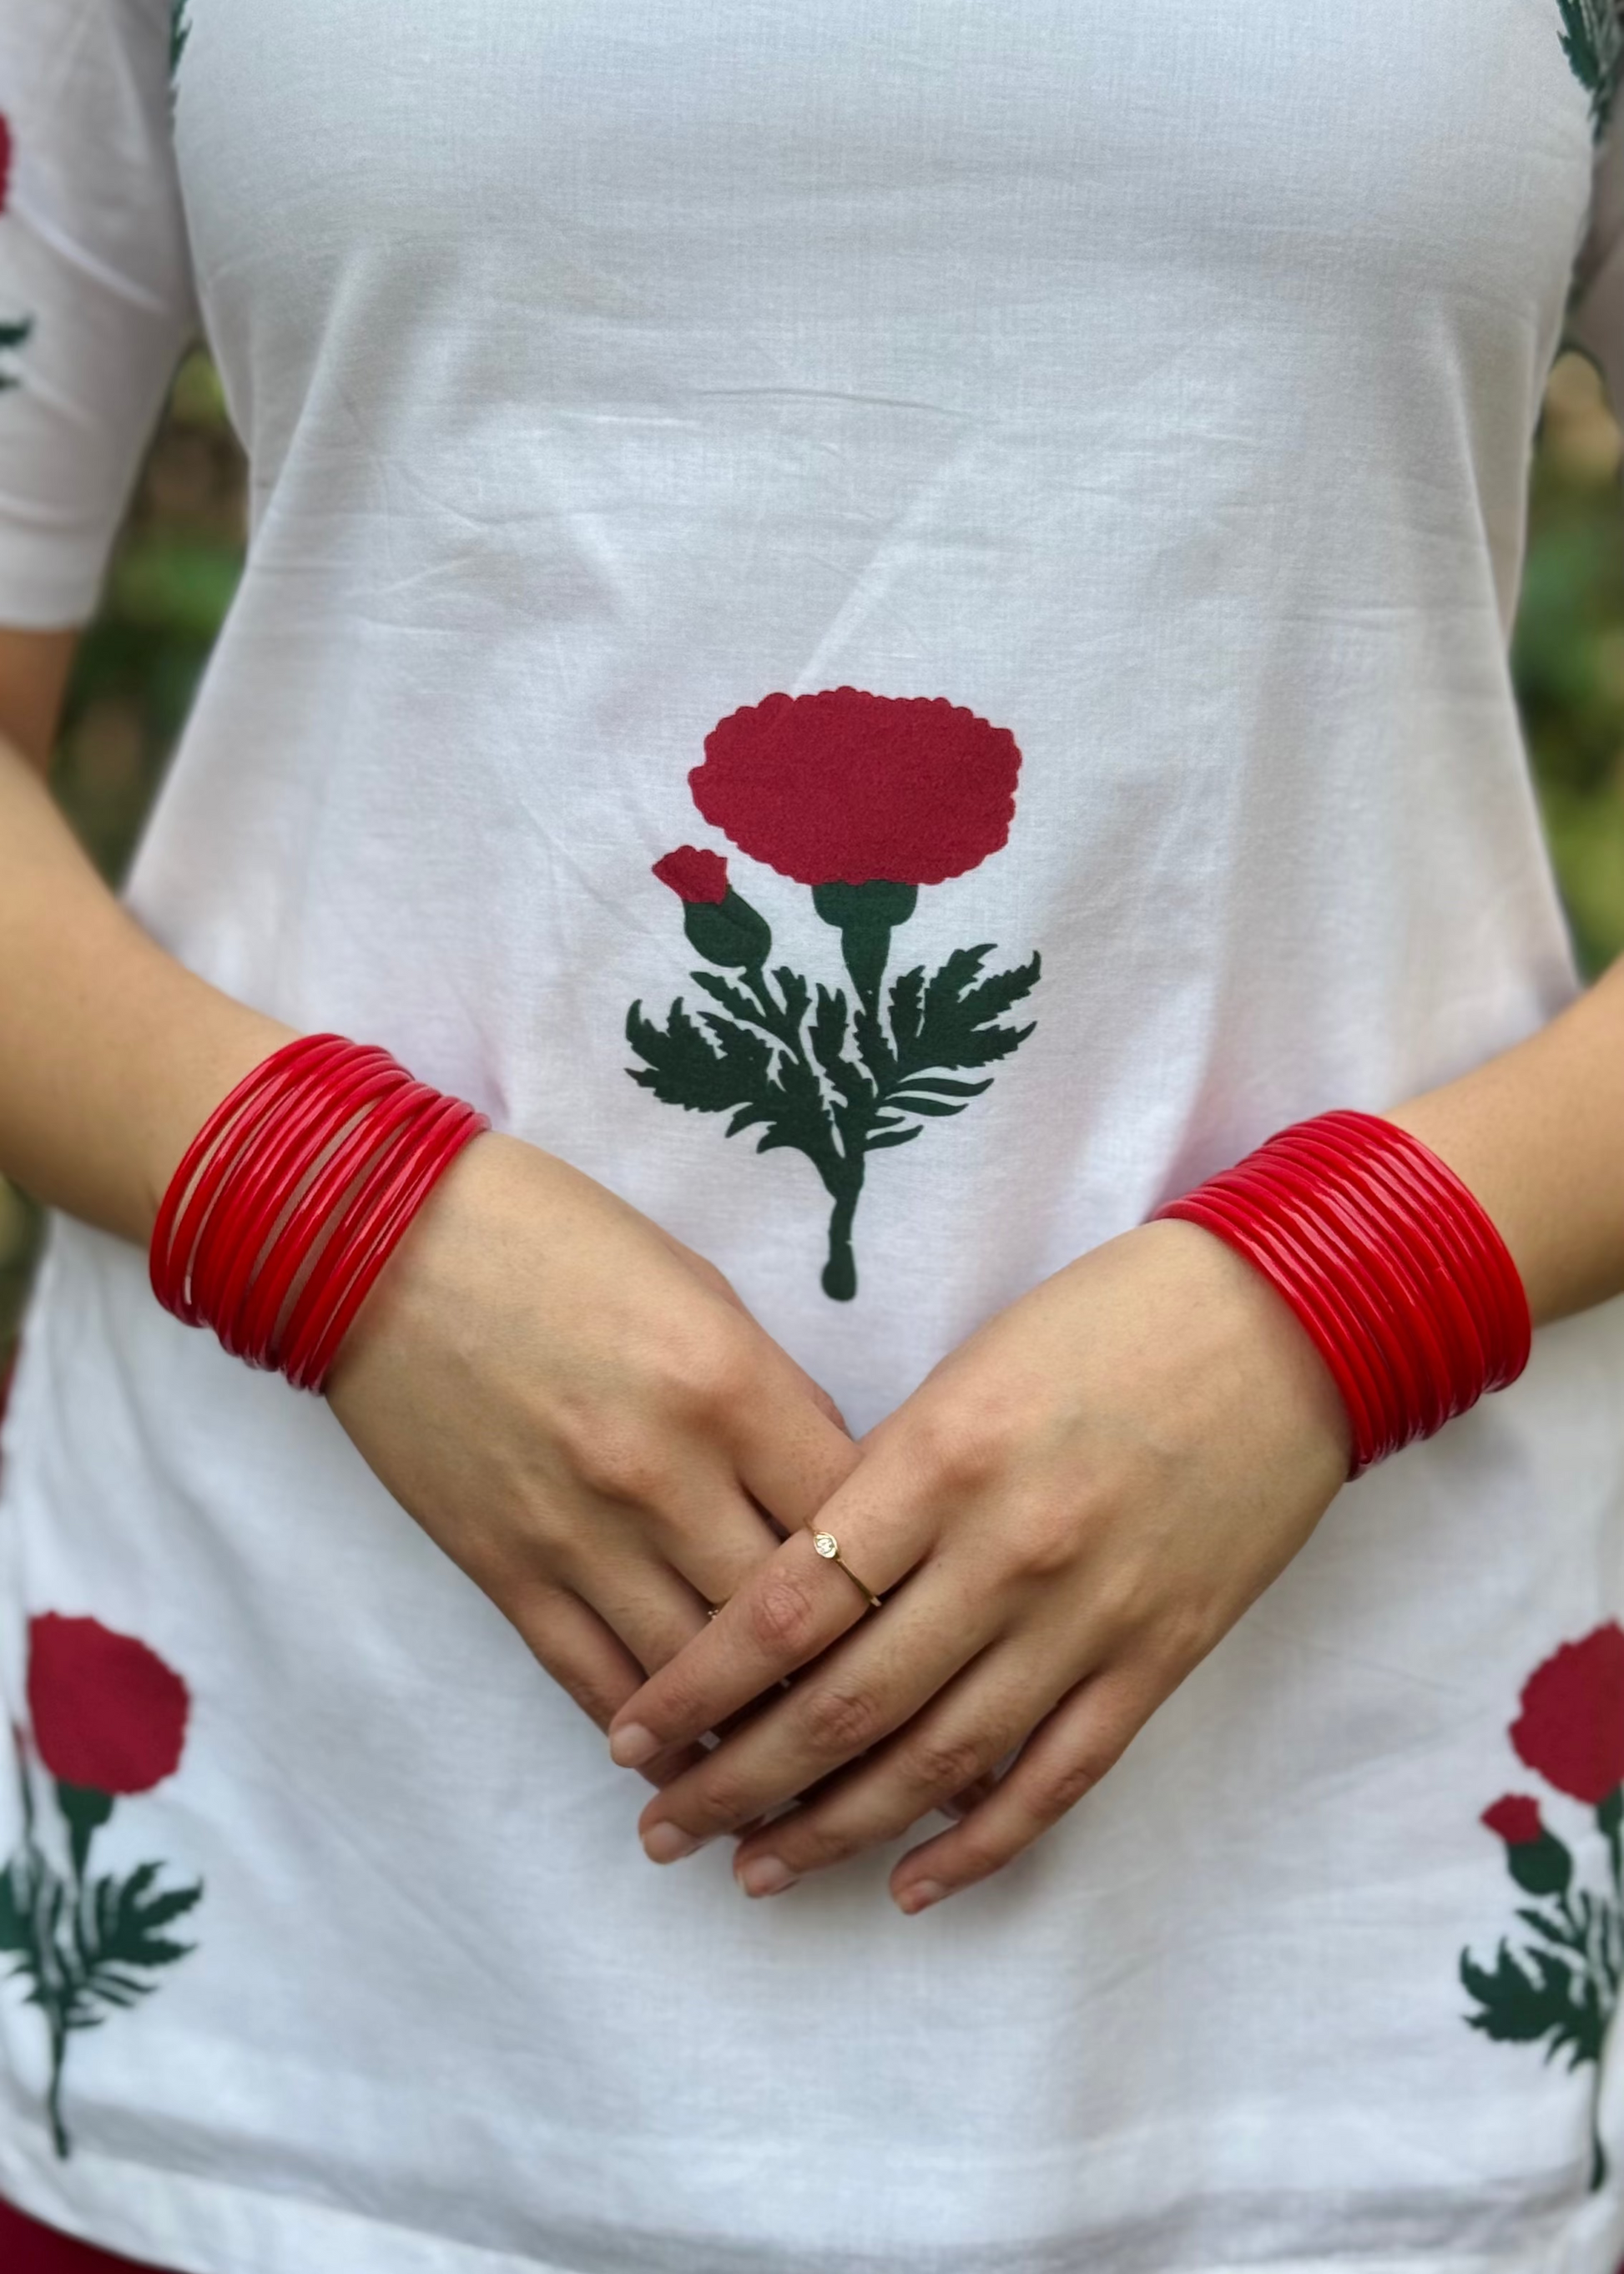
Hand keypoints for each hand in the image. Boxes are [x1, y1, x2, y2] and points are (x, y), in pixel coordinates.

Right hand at [326, 1133, 857, 1778]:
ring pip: (695, 1678)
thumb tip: (835, 1492)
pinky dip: (649, 1734)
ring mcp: (577, 1533)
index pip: (853, 1522)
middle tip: (895, 1732)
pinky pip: (592, 1679)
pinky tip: (689, 1765)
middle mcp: (664, 1474)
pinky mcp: (502, 1569)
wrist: (378, 1241)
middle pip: (786, 1622)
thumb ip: (772, 1397)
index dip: (901, 1579)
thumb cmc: (557, 1239)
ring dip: (753, 1739)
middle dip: (846, 1683)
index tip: (925, 1618)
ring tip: (804, 1781)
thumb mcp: (698, 1289)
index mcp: (729, 1386)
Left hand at [608, 1218, 1349, 1898]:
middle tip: (662, 1827)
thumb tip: (795, 1588)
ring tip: (754, 1869)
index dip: (694, 1684)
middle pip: (842, 1704)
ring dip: (833, 1830)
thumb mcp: (968, 1370)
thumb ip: (882, 1479)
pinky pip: (1056, 1778)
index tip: (631, 1729)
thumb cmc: (1108, 1319)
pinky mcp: (1159, 1657)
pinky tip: (911, 1883)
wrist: (1290, 1321)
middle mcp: (1005, 1550)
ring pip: (936, 1761)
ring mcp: (1088, 1615)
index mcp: (939, 1457)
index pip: (783, 1607)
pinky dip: (978, 1843)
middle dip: (736, 1779)